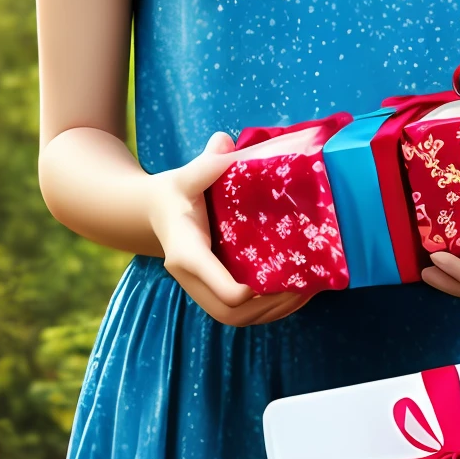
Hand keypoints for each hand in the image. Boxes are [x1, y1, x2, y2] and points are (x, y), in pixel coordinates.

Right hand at [146, 132, 314, 328]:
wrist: (155, 212)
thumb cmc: (175, 192)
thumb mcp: (187, 176)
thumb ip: (206, 162)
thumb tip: (225, 139)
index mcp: (186, 253)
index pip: (217, 285)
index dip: (245, 291)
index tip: (273, 279)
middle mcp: (191, 278)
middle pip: (230, 312)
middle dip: (268, 306)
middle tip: (303, 287)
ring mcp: (200, 289)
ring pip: (234, 318)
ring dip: (271, 312)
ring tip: (305, 293)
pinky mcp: (210, 291)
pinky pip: (237, 313)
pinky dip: (265, 310)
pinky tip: (290, 294)